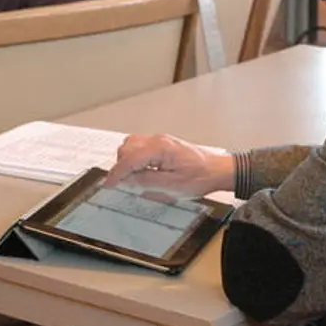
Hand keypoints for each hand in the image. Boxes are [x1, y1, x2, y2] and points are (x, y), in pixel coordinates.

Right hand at [105, 134, 234, 196]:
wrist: (218, 170)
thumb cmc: (200, 177)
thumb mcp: (171, 186)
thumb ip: (146, 181)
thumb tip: (127, 179)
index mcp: (159, 148)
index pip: (128, 159)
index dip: (116, 174)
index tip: (108, 184)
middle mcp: (158, 140)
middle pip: (127, 148)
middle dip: (121, 166)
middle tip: (123, 184)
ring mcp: (161, 140)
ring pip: (132, 145)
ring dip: (128, 161)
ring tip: (134, 178)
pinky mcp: (164, 145)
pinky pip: (142, 147)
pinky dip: (136, 158)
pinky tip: (143, 172)